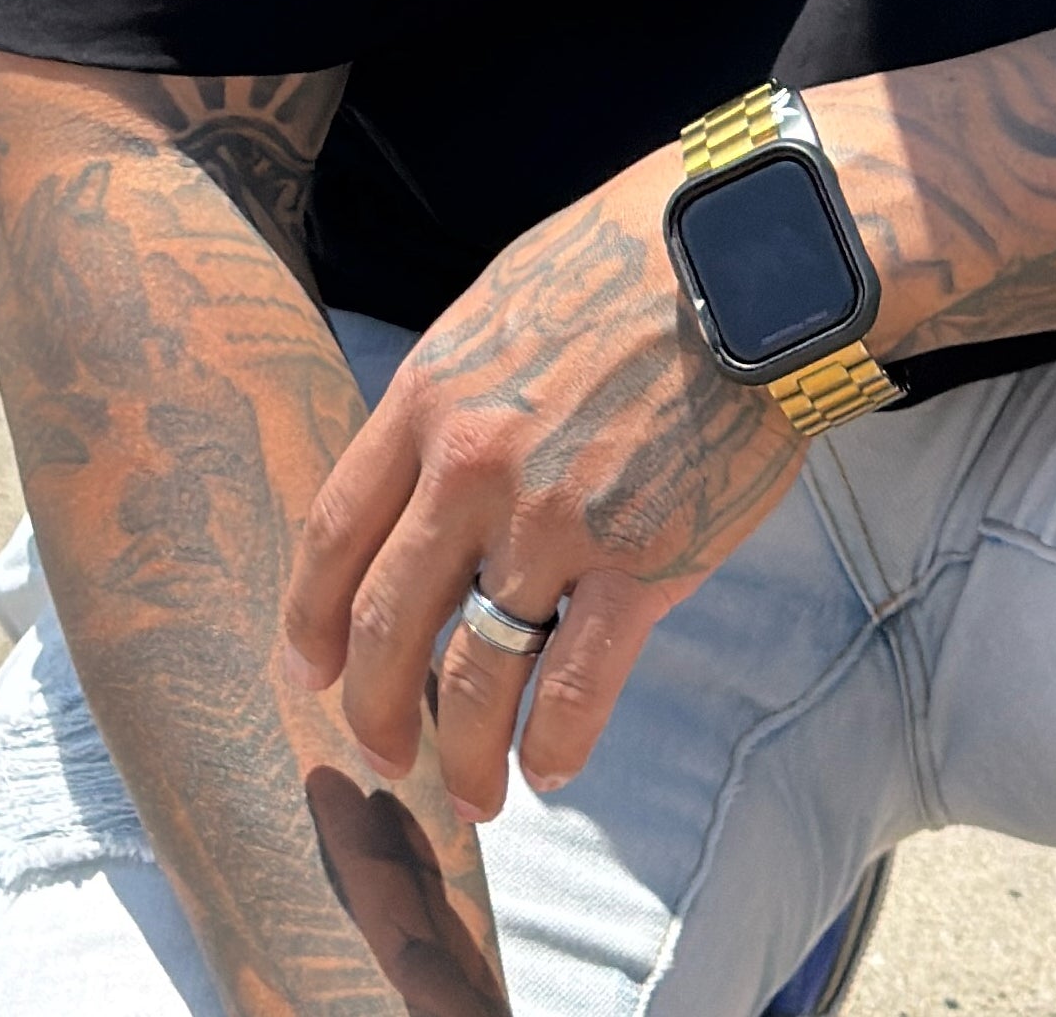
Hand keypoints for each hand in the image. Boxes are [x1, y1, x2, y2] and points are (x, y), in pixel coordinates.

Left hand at [282, 144, 804, 819]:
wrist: (748, 264)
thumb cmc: (627, 266)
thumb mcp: (500, 309)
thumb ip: (452, 399)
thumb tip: (420, 476)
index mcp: (430, 401)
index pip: (336, 537)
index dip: (312, 621)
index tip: (307, 671)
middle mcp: (473, 471)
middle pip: (387, 625)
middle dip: (373, 709)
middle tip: (383, 753)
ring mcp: (555, 525)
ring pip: (474, 679)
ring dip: (461, 755)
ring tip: (472, 791)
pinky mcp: (641, 566)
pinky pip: (573, 693)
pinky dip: (552, 749)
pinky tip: (547, 770)